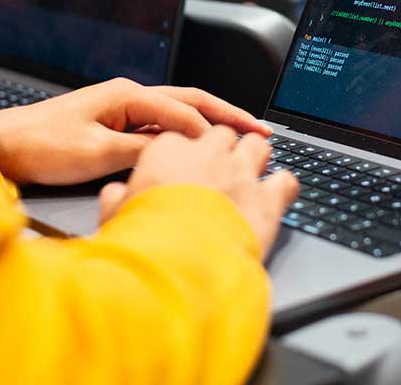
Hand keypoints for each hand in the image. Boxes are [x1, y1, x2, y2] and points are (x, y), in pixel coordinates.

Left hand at [0, 78, 271, 184]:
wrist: (5, 147)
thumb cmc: (43, 145)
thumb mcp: (95, 153)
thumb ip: (141, 151)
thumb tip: (179, 152)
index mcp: (127, 95)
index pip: (184, 109)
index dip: (215, 128)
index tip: (242, 145)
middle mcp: (129, 96)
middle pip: (191, 101)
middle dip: (228, 115)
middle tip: (262, 130)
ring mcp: (122, 109)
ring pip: (179, 112)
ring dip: (211, 122)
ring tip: (242, 135)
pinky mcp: (115, 125)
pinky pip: (161, 126)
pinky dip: (187, 134)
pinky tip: (201, 147)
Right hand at [98, 127, 298, 257]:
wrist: (176, 264)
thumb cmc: (143, 240)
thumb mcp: (115, 217)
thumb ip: (117, 199)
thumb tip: (114, 195)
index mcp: (167, 153)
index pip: (180, 138)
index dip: (184, 155)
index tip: (182, 169)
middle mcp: (207, 155)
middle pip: (221, 135)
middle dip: (222, 150)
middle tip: (218, 171)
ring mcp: (240, 174)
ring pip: (257, 146)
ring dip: (255, 158)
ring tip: (250, 175)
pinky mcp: (267, 199)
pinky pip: (286, 180)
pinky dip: (284, 188)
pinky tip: (278, 197)